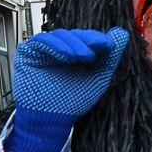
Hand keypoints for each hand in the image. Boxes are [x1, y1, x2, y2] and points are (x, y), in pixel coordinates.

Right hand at [12, 27, 129, 118]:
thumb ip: (110, 57)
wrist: (52, 119)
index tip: (110, 45)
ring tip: (82, 57)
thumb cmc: (74, 101)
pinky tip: (66, 56)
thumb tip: (123, 33)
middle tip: (93, 53)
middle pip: (73, 35)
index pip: (87, 38)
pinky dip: (55, 45)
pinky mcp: (28, 52)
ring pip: (59, 35)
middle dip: (85, 40)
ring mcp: (44, 50)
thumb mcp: (98, 78)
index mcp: (77, 53)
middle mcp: (61, 49)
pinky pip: (40, 41)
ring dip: (72, 43)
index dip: (98, 38)